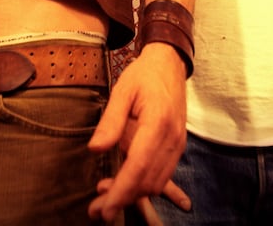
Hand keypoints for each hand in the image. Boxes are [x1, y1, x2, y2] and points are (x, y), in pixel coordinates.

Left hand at [86, 42, 187, 221]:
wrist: (169, 64)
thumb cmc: (144, 75)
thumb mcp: (122, 90)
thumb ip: (110, 120)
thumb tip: (95, 149)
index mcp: (158, 123)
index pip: (139, 166)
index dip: (122, 191)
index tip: (105, 207)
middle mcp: (172, 138)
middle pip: (148, 181)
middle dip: (123, 199)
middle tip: (97, 209)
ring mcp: (177, 144)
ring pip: (156, 182)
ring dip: (133, 194)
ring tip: (105, 196)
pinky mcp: (176, 146)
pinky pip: (161, 174)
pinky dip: (143, 184)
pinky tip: (123, 184)